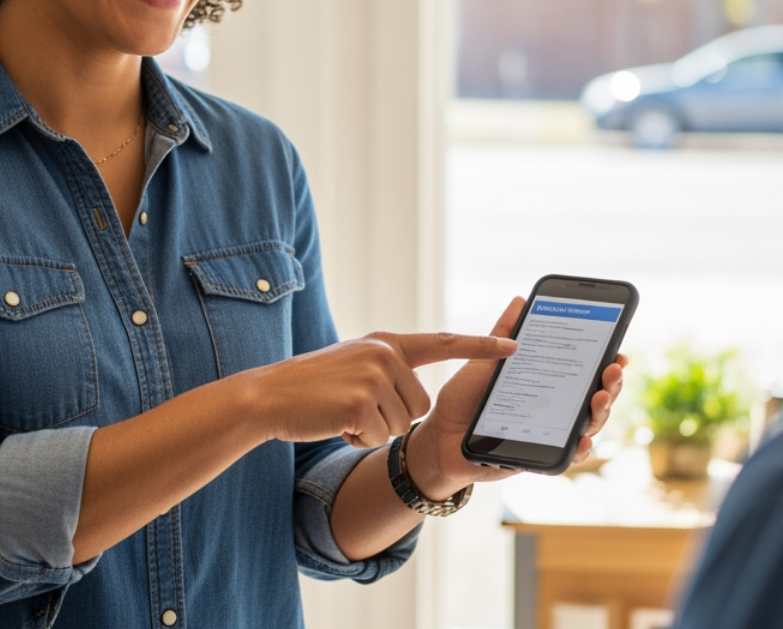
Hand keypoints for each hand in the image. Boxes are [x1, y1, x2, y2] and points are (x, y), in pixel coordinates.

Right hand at [247, 331, 517, 448]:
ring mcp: (374, 375)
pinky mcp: (362, 401)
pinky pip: (380, 438)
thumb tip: (414, 397)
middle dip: (391, 418)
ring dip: (373, 431)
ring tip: (342, 413)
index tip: (514, 347)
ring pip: (402, 425)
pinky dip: (358, 440)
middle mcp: (385, 353)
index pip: (443, 343)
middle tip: (354, 409)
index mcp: (386, 342)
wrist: (268, 396)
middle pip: (420, 406)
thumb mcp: (354, 364)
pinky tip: (336, 423)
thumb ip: (386, 369)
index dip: (481, 347)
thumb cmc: (310, 388)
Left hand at [405, 297, 628, 499]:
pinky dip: (579, 449)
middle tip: (612, 371)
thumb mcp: (483, 362)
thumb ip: (502, 333)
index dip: (606, 361)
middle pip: (595, 396)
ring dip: (601, 412)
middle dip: (611, 383)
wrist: (439, 436)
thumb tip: (520, 300)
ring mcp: (550, 431)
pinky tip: (583, 440)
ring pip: (589, 424)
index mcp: (546, 381)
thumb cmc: (462, 399)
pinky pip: (566, 456)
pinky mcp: (539, 455)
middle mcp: (554, 406)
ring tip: (599, 398)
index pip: (585, 370)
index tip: (617, 350)